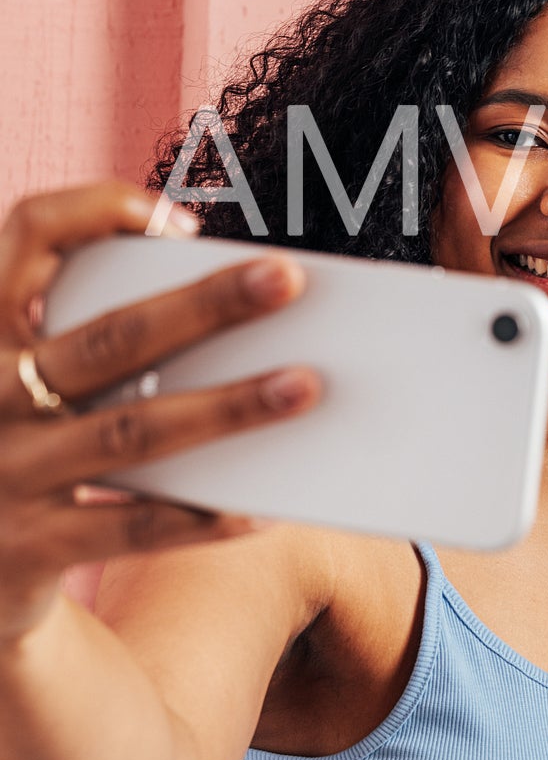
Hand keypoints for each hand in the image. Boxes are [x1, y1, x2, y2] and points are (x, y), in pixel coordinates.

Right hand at [0, 183, 319, 640]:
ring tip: (305, 386)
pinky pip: (131, 527)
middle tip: (288, 278)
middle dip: (206, 305)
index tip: (181, 222)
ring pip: (133, 431)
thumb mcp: (22, 381)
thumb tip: (234, 313)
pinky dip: (201, 516)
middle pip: (110, 335)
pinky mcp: (27, 547)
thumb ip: (93, 340)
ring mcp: (4, 471)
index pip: (27, 231)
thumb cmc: (21, 453)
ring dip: (228, 407)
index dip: (99, 211)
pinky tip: (261, 506)